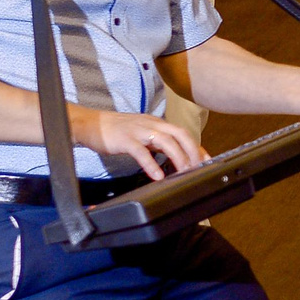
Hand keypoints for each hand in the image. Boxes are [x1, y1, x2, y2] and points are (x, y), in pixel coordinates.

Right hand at [73, 108, 206, 180]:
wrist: (92, 124)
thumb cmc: (118, 132)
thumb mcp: (143, 134)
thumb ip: (159, 144)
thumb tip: (176, 157)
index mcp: (157, 123)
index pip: (183, 133)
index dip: (197, 147)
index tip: (207, 160)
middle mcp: (151, 124)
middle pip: (179, 134)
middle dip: (193, 150)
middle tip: (199, 167)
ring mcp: (138, 130)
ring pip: (165, 141)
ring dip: (178, 156)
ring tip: (184, 171)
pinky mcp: (125, 140)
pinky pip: (141, 152)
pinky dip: (151, 164)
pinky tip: (157, 176)